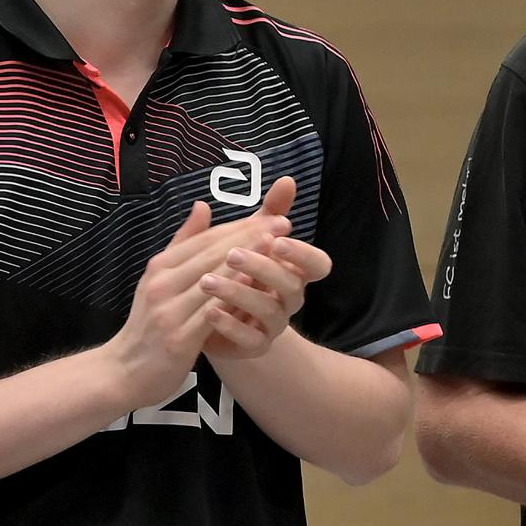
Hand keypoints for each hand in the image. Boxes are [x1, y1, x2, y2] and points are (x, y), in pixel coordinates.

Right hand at [108, 197, 291, 406]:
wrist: (124, 372)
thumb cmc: (150, 324)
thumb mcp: (160, 279)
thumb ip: (184, 243)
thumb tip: (202, 205)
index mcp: (161, 267)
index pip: (207, 239)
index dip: (242, 225)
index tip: (273, 215)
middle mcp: (162, 284)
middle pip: (213, 254)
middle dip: (251, 236)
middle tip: (283, 223)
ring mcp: (168, 311)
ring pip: (214, 280)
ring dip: (248, 262)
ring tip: (277, 250)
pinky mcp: (178, 339)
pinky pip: (211, 314)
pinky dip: (233, 298)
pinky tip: (255, 288)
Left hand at [199, 177, 333, 360]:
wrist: (216, 319)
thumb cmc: (238, 273)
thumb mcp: (250, 240)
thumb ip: (270, 213)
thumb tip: (287, 180)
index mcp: (294, 271)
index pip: (318, 265)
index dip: (303, 254)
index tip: (277, 240)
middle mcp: (290, 299)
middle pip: (291, 286)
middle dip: (263, 268)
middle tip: (232, 255)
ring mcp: (274, 325)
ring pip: (269, 312)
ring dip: (238, 294)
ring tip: (207, 281)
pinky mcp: (255, 346)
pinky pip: (249, 339)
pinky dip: (229, 325)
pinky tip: (208, 311)